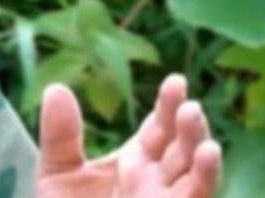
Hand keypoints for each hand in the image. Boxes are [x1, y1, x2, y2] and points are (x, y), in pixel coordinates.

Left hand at [36, 74, 220, 197]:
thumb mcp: (56, 174)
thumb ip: (60, 135)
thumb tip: (56, 87)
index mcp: (136, 161)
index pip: (160, 128)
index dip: (168, 105)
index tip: (176, 81)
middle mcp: (158, 182)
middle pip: (182, 148)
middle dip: (188, 127)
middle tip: (188, 104)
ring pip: (195, 178)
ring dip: (203, 158)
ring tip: (203, 135)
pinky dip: (202, 183)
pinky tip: (207, 160)